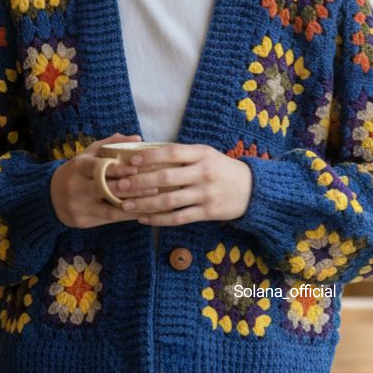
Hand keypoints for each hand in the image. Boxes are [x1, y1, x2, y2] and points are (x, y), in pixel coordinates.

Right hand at [49, 134, 163, 228]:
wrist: (52, 195)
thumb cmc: (79, 171)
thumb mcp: (90, 154)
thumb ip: (112, 145)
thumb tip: (138, 138)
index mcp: (79, 166)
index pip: (99, 167)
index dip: (118, 169)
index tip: (137, 169)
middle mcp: (77, 186)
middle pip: (106, 189)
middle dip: (132, 188)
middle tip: (154, 187)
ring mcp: (79, 205)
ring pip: (110, 208)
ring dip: (133, 205)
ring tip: (153, 201)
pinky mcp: (83, 221)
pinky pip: (109, 220)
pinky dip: (127, 216)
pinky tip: (142, 212)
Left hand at [114, 143, 252, 225]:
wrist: (252, 189)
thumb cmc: (222, 169)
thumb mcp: (206, 155)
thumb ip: (182, 155)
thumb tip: (146, 153)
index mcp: (202, 154)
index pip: (172, 153)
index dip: (149, 157)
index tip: (130, 162)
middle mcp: (203, 173)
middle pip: (166, 178)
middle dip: (139, 183)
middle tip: (120, 186)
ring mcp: (205, 194)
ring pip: (169, 201)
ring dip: (144, 203)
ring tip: (126, 205)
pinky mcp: (207, 212)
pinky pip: (178, 217)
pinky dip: (159, 219)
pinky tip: (144, 218)